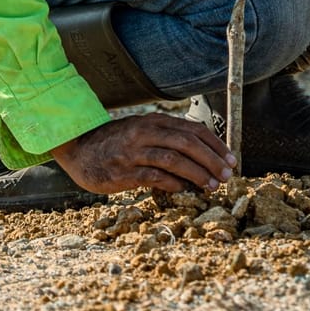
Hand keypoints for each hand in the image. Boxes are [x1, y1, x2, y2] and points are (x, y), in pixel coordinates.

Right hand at [51, 113, 234, 194]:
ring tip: (211, 186)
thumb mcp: (142, 131)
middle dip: (211, 160)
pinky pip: (155, 177)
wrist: (79, 148)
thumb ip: (167, 138)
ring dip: (197, 173)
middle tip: (226, 175)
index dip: (215, 144)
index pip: (192, 129)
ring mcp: (134, 152)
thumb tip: (201, 154)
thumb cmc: (116, 143)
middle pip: (187, 143)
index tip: (230, 158)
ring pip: (174, 160)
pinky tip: (183, 189)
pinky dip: (173, 183)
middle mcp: (145, 132)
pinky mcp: (123, 171)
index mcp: (154, 121)